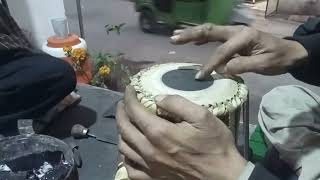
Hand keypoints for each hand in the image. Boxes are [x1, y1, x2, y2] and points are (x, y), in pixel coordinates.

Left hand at [116, 86, 246, 179]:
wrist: (222, 177)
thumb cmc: (214, 145)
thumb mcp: (203, 117)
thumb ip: (178, 103)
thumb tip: (157, 98)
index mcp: (159, 132)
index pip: (134, 110)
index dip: (129, 97)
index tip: (130, 89)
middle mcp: (148, 149)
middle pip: (124, 127)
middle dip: (121, 111)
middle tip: (124, 103)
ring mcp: (148, 166)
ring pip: (123, 147)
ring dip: (121, 131)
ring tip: (126, 122)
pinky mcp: (152, 178)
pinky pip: (129, 167)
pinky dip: (126, 155)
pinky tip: (130, 149)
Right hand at [170, 23, 307, 78]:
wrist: (290, 52)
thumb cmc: (278, 59)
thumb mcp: (264, 64)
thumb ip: (243, 65)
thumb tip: (223, 70)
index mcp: (244, 36)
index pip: (222, 51)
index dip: (210, 64)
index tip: (200, 77)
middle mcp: (237, 31)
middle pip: (210, 31)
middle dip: (191, 35)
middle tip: (174, 38)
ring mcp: (234, 33)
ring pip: (210, 31)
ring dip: (192, 34)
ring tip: (176, 36)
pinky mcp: (234, 38)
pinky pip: (214, 36)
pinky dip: (202, 38)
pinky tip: (193, 42)